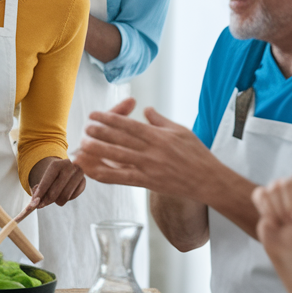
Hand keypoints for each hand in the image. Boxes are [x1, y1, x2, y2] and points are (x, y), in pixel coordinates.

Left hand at [27, 157, 85, 207]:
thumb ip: (39, 188)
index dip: (40, 194)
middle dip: (46, 200)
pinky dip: (66, 198)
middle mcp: (69, 167)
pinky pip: (72, 197)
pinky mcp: (84, 182)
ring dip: (57, 201)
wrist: (67, 165)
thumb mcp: (45, 176)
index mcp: (57, 164)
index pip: (46, 182)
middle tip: (41, 205)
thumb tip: (35, 201)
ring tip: (53, 197)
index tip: (34, 202)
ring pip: (65, 197)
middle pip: (55, 192)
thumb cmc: (53, 173)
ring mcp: (78, 174)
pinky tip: (63, 193)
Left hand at [74, 98, 217, 198]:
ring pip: (118, 157)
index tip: (95, 115)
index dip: (109, 119)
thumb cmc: (197, 154)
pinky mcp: (147, 182)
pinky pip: (122, 178)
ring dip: (98, 151)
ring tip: (82, 145)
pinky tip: (92, 171)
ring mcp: (148, 167)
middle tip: (85, 127)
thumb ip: (160, 121)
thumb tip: (146, 110)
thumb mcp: (181, 131)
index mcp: (158, 136)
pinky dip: (105, 174)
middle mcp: (151, 151)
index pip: (129, 125)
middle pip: (120, 139)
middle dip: (100, 132)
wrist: (209, 180)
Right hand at [252, 170, 291, 253]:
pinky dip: (267, 210)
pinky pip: (261, 195)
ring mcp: (274, 187)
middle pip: (288, 183)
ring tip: (285, 221)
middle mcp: (290, 181)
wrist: (286, 239)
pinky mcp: (262, 194)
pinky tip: (273, 221)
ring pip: (273, 190)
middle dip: (291, 203)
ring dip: (279, 210)